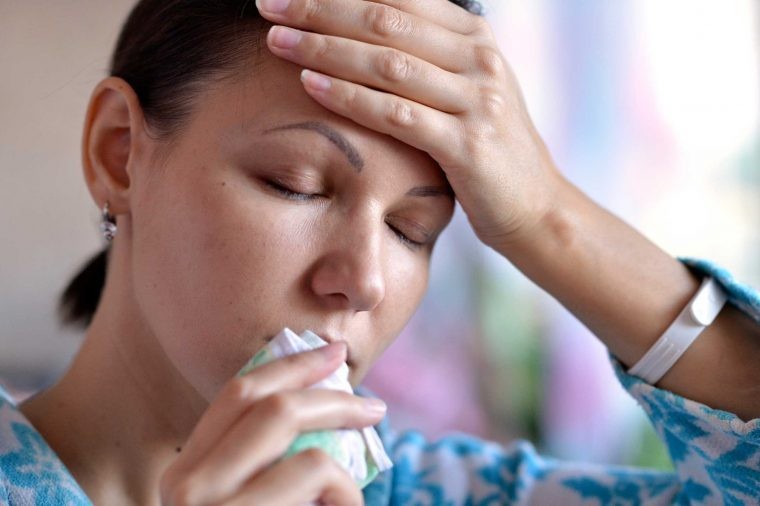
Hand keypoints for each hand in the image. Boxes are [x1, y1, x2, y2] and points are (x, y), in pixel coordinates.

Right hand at [159, 342, 382, 504]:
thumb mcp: (250, 502)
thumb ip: (266, 468)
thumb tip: (326, 414)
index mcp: (185, 473)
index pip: (236, 395)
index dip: (290, 366)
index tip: (334, 354)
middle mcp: (183, 484)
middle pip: (263, 400)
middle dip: (327, 391)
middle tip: (373, 407)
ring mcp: (206, 503)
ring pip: (287, 422)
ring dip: (340, 454)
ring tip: (353, 495)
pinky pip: (315, 468)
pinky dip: (348, 489)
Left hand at [256, 0, 565, 247]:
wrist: (536, 204)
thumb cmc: (487, 146)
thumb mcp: (466, 89)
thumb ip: (427, 56)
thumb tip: (366, 27)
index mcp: (474, 36)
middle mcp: (480, 58)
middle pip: (386, 20)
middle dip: (320, 8)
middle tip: (268, 4)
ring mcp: (478, 100)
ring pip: (388, 63)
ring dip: (325, 48)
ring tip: (277, 40)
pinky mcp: (468, 145)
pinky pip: (397, 114)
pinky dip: (350, 97)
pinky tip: (310, 85)